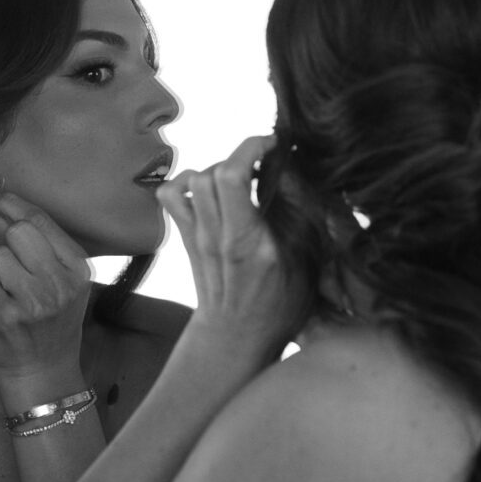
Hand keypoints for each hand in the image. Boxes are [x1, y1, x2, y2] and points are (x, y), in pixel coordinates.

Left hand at [0, 191, 92, 395]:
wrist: (43, 371)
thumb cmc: (49, 321)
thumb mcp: (60, 280)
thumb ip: (36, 243)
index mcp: (78, 267)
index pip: (39, 219)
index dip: (10, 204)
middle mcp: (61, 283)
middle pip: (18, 232)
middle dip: (5, 240)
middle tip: (7, 259)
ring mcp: (35, 301)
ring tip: (7, 289)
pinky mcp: (7, 317)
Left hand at [160, 136, 307, 364]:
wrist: (236, 337)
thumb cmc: (281, 303)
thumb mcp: (307, 261)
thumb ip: (299, 213)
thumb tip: (289, 166)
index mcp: (248, 242)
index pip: (232, 175)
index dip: (251, 147)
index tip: (274, 144)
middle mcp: (216, 236)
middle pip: (210, 172)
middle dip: (240, 156)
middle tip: (264, 165)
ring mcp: (196, 237)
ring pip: (192, 180)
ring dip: (218, 169)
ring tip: (243, 180)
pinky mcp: (186, 238)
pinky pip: (172, 195)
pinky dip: (188, 183)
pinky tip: (213, 191)